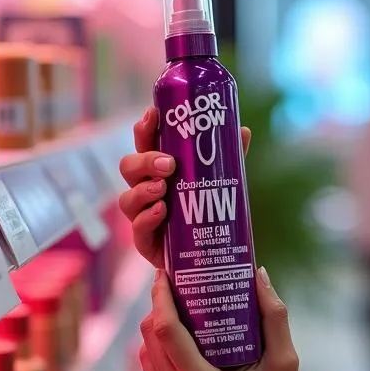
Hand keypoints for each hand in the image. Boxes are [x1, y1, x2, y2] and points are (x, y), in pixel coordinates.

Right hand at [118, 107, 250, 267]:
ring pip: (127, 199)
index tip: (153, 114)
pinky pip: (137, 229)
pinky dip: (147, 218)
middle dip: (145, 161)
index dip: (145, 128)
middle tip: (168, 164)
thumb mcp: (221, 181)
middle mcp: (146, 189)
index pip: (145, 144)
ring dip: (143, 190)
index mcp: (159, 169)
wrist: (209, 255)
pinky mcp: (146, 241)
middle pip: (129, 167)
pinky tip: (161, 212)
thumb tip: (242, 131)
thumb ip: (229, 158)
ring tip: (163, 190)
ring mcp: (142, 215)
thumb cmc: (209, 210)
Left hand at [138, 266, 308, 370]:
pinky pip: (151, 370)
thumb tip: (259, 275)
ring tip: (179, 304)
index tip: (165, 273)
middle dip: (158, 305)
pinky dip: (157, 347)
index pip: (165, 331)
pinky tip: (179, 333)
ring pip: (144, 354)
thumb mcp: (286, 361)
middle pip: (149, 338)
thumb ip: (275, 317)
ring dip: (156, 325)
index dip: (160, 297)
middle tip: (177, 282)